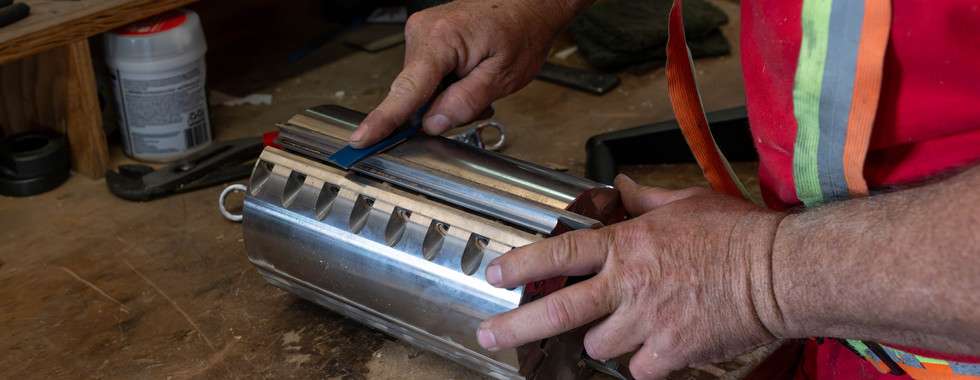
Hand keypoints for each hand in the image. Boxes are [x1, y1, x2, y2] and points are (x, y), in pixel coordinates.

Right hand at [348, 0, 589, 147]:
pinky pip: (427, 74)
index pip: (406, 89)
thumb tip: (433, 123)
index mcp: (440, 40)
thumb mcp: (502, 76)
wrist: (529, 3)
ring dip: (447, 96)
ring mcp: (421, 31)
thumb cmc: (521, 30)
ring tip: (478, 81)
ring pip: (422, 87)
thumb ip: (465, 102)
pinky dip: (446, 83)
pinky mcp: (425, 35)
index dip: (384, 119)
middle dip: (441, 107)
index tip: (361, 138)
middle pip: (415, 93)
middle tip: (479, 98)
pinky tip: (468, 74)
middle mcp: (422, 31)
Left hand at [477, 175, 788, 378]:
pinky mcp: (671, 352)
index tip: (494, 274)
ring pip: (600, 345)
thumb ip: (645, 199)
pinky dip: (643, 364)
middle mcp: (630, 284)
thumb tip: (623, 189)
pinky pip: (638, 369)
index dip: (521, 265)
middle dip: (516, 326)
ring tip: (628, 325)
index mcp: (628, 245)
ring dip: (605, 339)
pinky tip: (658, 347)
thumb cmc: (739, 234)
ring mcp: (648, 321)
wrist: (781, 271)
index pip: (560, 254)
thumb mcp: (686, 202)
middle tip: (488, 334)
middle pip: (559, 311)